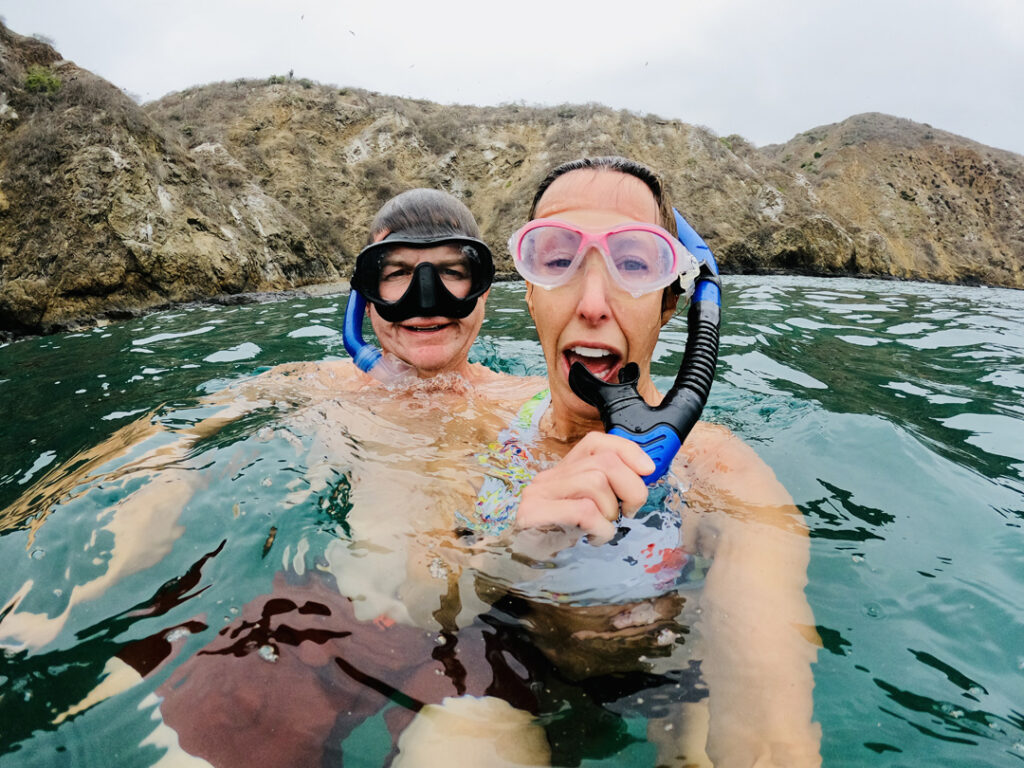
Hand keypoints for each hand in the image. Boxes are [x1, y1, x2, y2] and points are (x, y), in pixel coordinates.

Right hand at [515, 432, 654, 542]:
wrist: (520, 565)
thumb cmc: (560, 540)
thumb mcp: (588, 510)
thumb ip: (607, 490)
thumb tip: (642, 475)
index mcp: (563, 471)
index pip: (596, 442)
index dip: (627, 450)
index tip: (648, 469)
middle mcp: (549, 477)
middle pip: (604, 462)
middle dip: (630, 487)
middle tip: (628, 511)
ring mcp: (540, 494)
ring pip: (595, 482)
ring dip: (611, 511)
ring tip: (602, 527)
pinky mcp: (535, 513)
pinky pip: (585, 510)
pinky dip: (601, 528)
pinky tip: (594, 538)